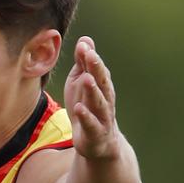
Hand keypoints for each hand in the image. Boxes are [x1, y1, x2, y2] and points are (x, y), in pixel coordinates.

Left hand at [63, 36, 122, 160]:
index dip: (91, 57)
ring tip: (86, 78)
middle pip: (102, 82)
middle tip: (89, 54)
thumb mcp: (81, 83)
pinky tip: (78, 108)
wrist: (98, 142)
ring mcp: (102, 117)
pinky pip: (91, 124)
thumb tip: (85, 40)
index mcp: (101, 86)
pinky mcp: (95, 133)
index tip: (83, 45)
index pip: (97, 70)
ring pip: (99, 102)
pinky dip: (85, 116)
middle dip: (97, 68)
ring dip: (93, 90)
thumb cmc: (88, 107)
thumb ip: (83, 64)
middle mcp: (105, 99)